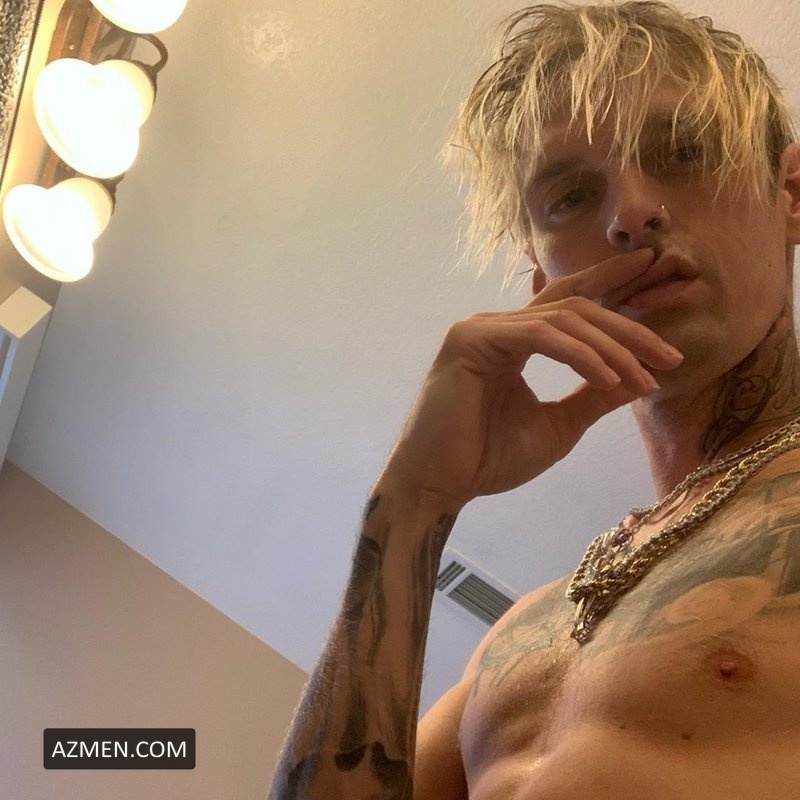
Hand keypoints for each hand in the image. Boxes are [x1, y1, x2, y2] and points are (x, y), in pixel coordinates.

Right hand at [378, 248, 684, 508]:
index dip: (609, 281)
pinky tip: (608, 379)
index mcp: (515, 340)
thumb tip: (639, 378)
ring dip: (611, 348)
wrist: (439, 485)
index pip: (568, 303)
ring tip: (645, 376)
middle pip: (575, 307)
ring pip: (563, 319)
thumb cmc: (488, 459)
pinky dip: (579, 355)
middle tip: (671, 355)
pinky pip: (538, 336)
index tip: (651, 268)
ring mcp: (481, 328)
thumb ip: (593, 397)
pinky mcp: (470, 339)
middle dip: (628, 328)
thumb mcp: (558, 425)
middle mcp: (498, 326)